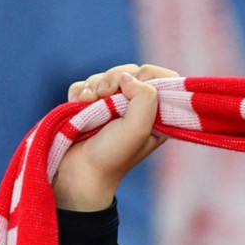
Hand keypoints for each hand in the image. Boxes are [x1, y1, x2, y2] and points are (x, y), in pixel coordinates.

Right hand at [53, 64, 176, 211]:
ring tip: (87, 105)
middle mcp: (137, 108)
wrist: (79, 172)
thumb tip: (128, 77)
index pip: (165, 78)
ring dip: (94, 86)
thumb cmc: (112, 156)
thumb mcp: (137, 129)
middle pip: (132, 72)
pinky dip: (80, 92)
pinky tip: (78, 105)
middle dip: (114, 78)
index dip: (150, 74)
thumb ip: (144, 98)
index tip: (134, 87)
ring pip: (107, 76)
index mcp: (156, 115)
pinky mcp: (90, 105)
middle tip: (103, 96)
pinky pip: (86, 84)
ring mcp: (112, 105)